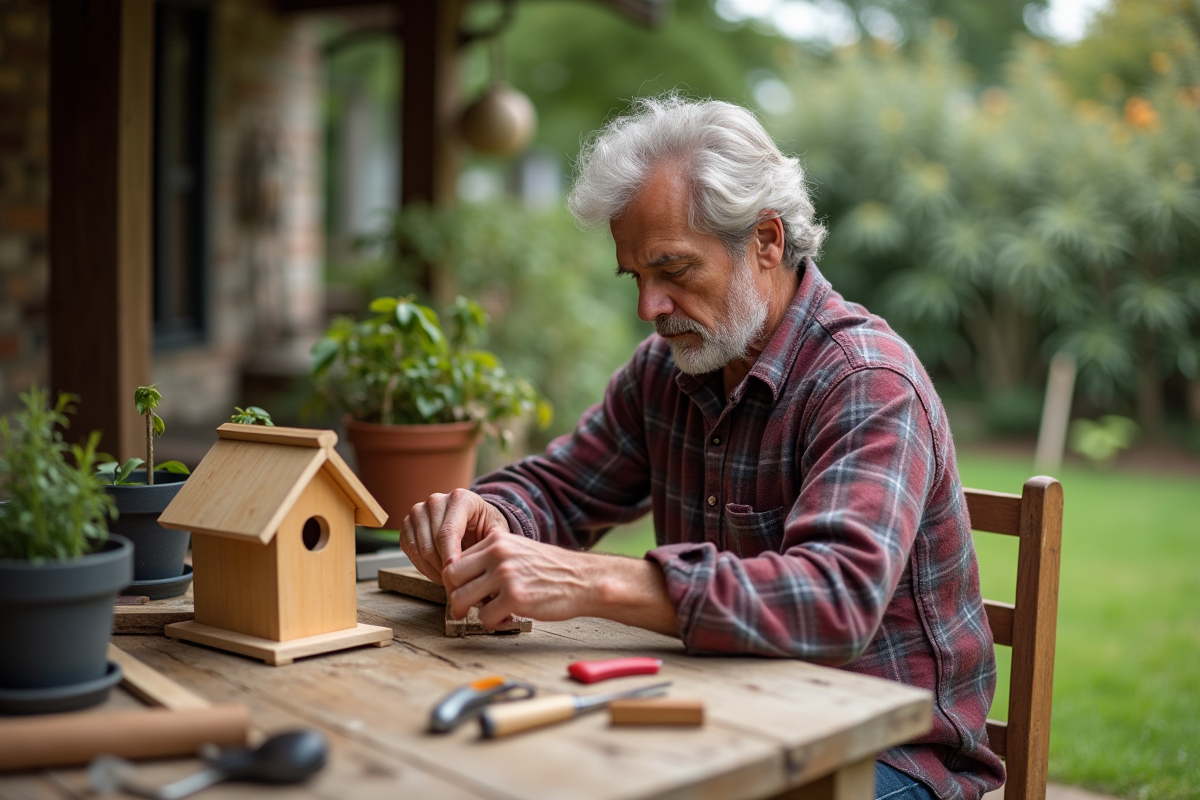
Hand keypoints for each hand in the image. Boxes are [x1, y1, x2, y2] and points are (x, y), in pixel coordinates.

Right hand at [401, 489, 509, 585]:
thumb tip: (483, 564)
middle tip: (456, 583)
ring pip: (419, 549)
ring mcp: (419, 511)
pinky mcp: (408, 524)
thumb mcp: (497, 531)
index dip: (450, 556)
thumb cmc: (485, 525)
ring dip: (433, 570)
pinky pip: (410, 551)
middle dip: (443, 567)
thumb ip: (493, 544)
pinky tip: (437, 573)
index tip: (455, 574)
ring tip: (449, 580)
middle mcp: (436, 501)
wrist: (473, 518)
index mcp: (460, 498)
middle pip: (431, 542)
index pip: (448, 531)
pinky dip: (423, 567)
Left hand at [442, 534, 593, 626]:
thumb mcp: (518, 550)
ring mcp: (506, 575)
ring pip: (462, 599)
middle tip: (464, 607)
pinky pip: (484, 617)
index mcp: (496, 539)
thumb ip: (491, 558)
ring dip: (470, 612)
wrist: (583, 579)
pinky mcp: (516, 598)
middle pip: (451, 578)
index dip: (455, 581)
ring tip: (487, 613)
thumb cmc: (551, 569)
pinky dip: (492, 623)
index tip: (463, 591)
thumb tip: (462, 578)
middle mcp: (498, 554)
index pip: (456, 560)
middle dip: (455, 596)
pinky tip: (506, 618)